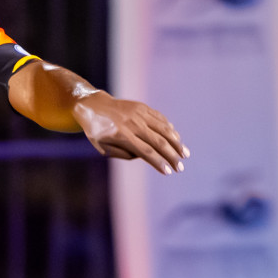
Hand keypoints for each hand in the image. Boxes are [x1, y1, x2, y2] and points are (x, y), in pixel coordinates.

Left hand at [73, 93, 188, 174]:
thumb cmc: (96, 131)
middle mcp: (132, 124)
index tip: (169, 171)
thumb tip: (146, 156)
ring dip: (177, 143)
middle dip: (172, 156)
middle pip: (158, 142)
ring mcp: (139, 114)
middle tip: (181, 168)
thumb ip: (124, 154)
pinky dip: (170, 130)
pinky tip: (176, 139)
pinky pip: (160, 119)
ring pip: (163, 129)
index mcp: (121, 136)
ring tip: (185, 154)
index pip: (146, 152)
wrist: (92, 105)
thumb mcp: (103, 148)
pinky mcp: (142, 107)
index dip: (159, 162)